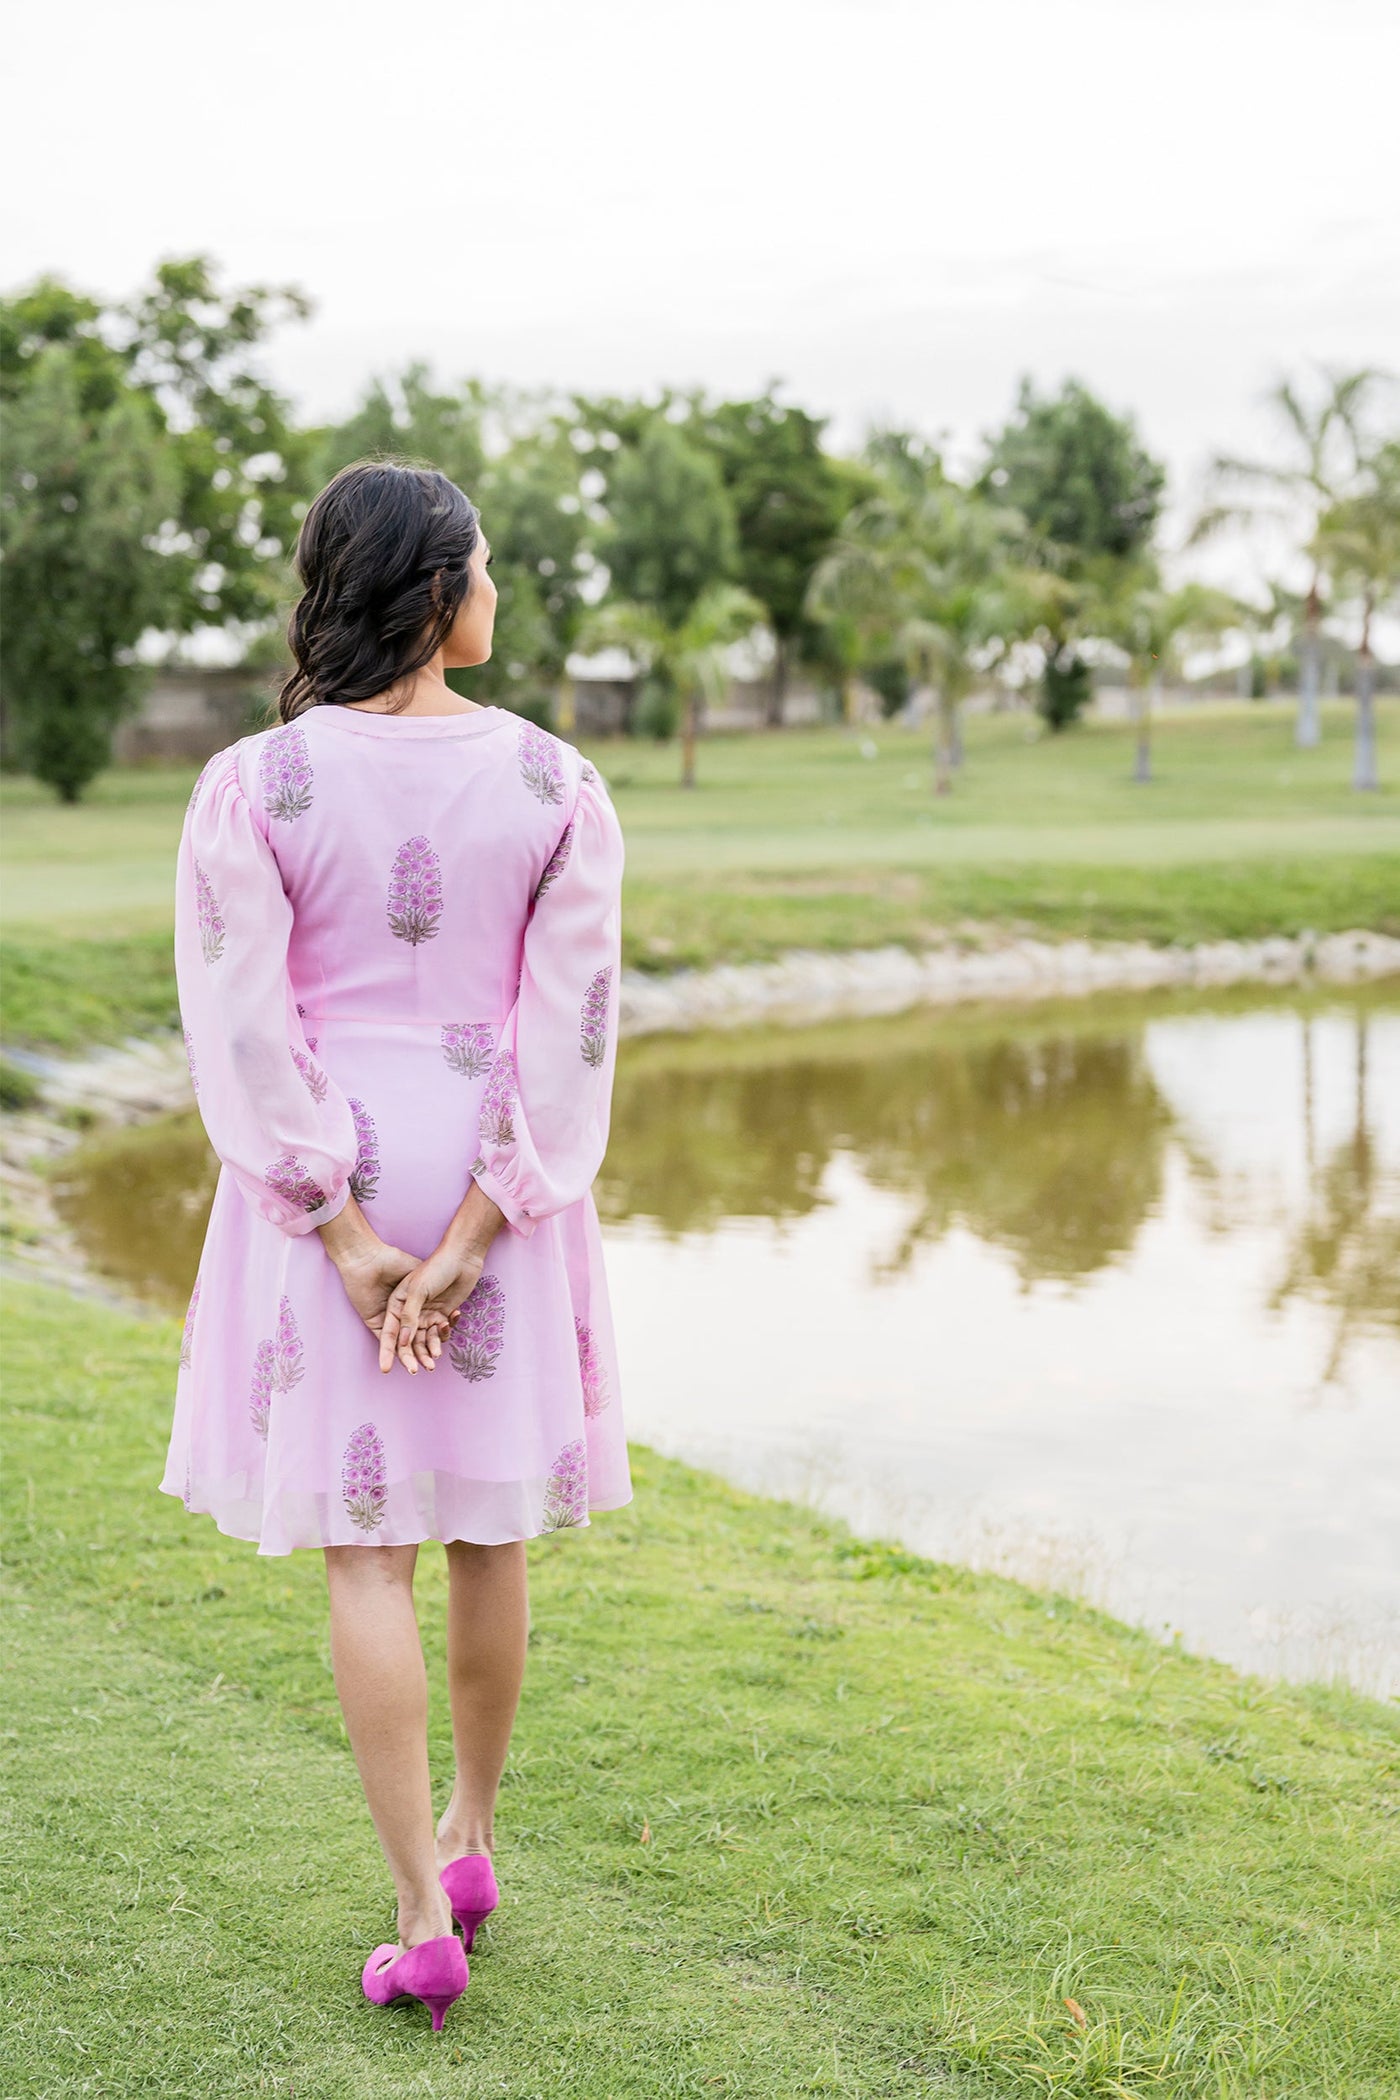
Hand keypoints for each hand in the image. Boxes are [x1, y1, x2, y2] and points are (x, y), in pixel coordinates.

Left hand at [335, 1238, 450, 1370]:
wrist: (369, 1258)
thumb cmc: (395, 1261)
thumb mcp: (417, 1283)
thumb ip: (422, 1305)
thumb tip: (431, 1326)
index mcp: (415, 1303)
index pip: (425, 1325)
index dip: (434, 1338)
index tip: (442, 1350)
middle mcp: (404, 1312)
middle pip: (416, 1339)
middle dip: (423, 1354)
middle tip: (432, 1367)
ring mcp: (388, 1318)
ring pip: (403, 1342)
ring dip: (412, 1356)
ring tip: (425, 1365)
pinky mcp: (374, 1321)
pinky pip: (385, 1340)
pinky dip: (392, 1351)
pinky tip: (405, 1358)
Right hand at [378, 1187, 505, 1374]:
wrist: (461, 1256)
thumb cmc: (435, 1269)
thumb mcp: (417, 1291)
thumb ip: (410, 1316)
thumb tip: (404, 1341)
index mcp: (397, 1304)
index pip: (390, 1333)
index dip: (387, 1352)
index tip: (385, 1369)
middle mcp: (410, 1311)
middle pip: (408, 1341)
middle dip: (413, 1356)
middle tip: (421, 1370)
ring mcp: (426, 1313)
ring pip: (425, 1339)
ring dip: (430, 1349)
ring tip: (436, 1356)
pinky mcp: (442, 1313)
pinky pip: (440, 1331)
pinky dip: (444, 1333)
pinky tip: (449, 1324)